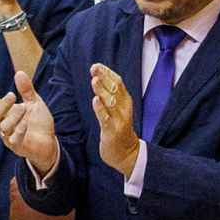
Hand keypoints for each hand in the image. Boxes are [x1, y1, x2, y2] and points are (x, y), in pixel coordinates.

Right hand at [0, 70, 58, 170]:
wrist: (48, 143)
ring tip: (24, 108)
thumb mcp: (34, 103)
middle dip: (2, 105)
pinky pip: (14, 139)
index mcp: (5, 114)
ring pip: (3, 127)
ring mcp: (9, 137)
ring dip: (13, 116)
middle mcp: (4, 125)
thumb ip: (26, 90)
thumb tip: (19, 73)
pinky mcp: (18, 146)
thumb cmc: (38, 123)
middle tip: (12, 95)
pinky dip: (19, 129)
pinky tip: (26, 122)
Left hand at [89, 62, 140, 177]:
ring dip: (103, 90)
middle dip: (105, 77)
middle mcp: (124, 108)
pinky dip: (101, 109)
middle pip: (116, 89)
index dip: (108, 73)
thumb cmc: (118, 129)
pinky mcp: (112, 131)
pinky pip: (106, 119)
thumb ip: (110, 95)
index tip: (96, 65)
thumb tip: (99, 77)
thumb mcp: (117, 109)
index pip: (118, 83)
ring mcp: (119, 120)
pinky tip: (95, 100)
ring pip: (111, 102)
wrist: (126, 153)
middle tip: (94, 68)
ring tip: (94, 80)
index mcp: (125, 101)